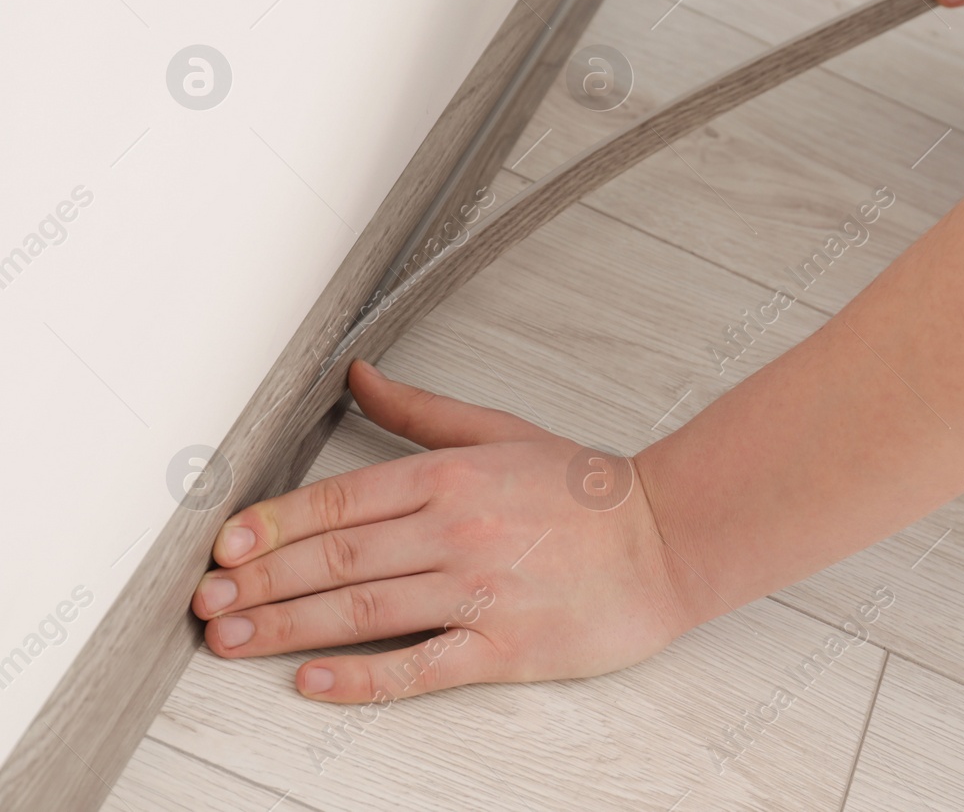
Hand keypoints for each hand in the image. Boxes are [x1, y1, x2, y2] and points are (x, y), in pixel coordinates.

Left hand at [191, 360, 691, 702]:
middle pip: (336, 558)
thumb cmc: (588, 492)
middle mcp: (458, 531)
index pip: (341, 501)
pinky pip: (420, 665)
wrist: (668, 540)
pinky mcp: (503, 645)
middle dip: (260, 582)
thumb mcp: (502, 431)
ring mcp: (480, 590)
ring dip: (287, 626)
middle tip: (205, 603)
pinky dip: (361, 678)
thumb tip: (357, 372)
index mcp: (453, 476)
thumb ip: (421, 409)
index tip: (225, 546)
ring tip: (231, 639)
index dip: (272, 524)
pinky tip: (313, 682)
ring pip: (363, 609)